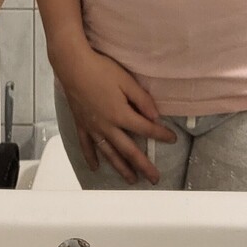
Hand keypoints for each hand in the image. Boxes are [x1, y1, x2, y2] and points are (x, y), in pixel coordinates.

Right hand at [53, 44, 175, 183]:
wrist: (73, 67)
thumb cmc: (102, 70)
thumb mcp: (126, 81)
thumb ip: (142, 100)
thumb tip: (155, 117)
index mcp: (121, 115)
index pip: (145, 128)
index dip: (160, 134)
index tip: (173, 139)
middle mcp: (107, 126)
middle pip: (129, 150)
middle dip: (143, 165)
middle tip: (154, 179)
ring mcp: (93, 128)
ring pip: (109, 153)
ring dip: (121, 168)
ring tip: (131, 180)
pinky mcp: (81, 125)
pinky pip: (86, 146)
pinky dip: (91, 158)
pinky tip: (95, 168)